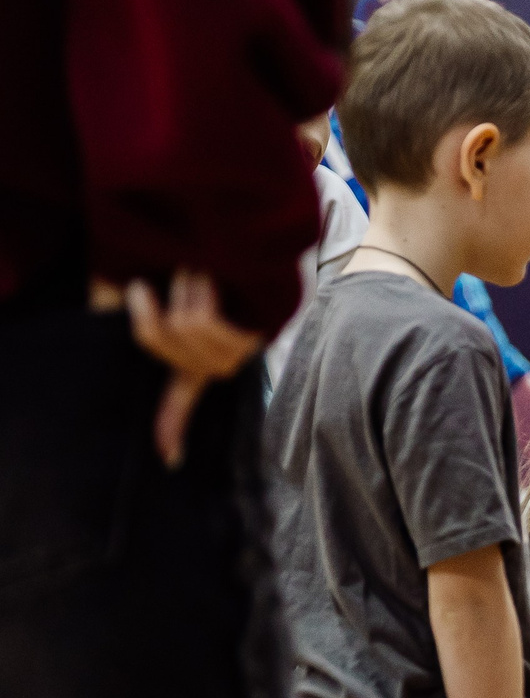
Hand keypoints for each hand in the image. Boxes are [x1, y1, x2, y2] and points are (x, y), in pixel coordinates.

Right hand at [101, 271, 264, 466]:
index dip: (170, 428)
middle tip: (178, 276)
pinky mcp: (256, 334)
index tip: (170, 461)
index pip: (178, 400)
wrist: (233, 235)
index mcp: (194, 358)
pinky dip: (199, 291)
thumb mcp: (149, 283)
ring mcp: (240, 352)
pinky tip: (215, 278)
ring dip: (183, 289)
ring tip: (202, 274)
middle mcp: (218, 363)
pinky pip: (204, 321)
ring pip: (183, 329)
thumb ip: (128, 301)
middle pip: (159, 343)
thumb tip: (105, 303)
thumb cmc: (187, 259)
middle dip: (156, 301)